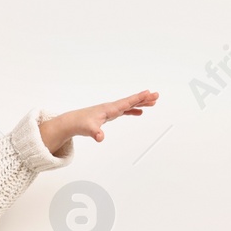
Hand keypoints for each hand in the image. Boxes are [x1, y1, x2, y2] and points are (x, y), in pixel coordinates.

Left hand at [41, 90, 158, 152]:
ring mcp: (111, 110)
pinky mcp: (110, 114)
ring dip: (141, 103)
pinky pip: (125, 110)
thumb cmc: (81, 124)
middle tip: (157, 95)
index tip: (149, 93)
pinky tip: (139, 111)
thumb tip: (100, 138)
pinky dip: (133, 110)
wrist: (73, 122)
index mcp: (109, 109)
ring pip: (129, 105)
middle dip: (144, 98)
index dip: (138, 98)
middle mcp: (112, 107)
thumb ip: (95, 133)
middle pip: (131, 101)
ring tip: (153, 102)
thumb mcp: (88, 129)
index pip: (127, 102)